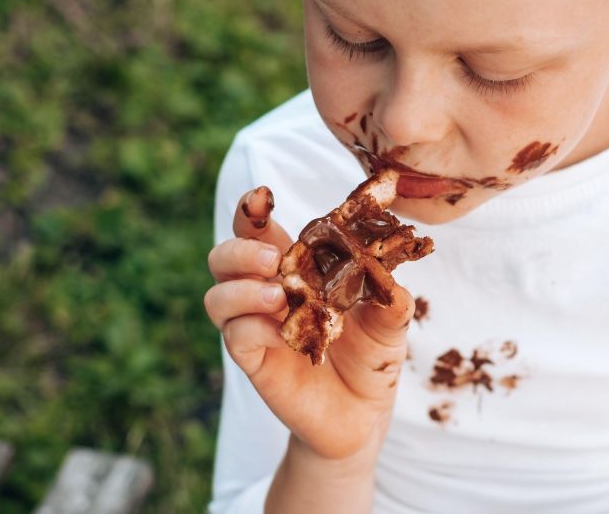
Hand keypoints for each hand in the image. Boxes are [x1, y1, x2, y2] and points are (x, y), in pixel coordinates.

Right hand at [203, 187, 414, 460]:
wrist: (364, 413)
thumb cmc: (372, 355)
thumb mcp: (391, 320)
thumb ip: (389, 293)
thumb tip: (388, 271)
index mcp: (295, 268)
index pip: (258, 230)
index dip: (250, 209)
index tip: (261, 196)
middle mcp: (266, 292)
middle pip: (224, 256)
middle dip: (240, 247)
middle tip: (273, 257)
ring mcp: (256, 327)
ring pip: (218, 296)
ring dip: (242, 289)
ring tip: (278, 295)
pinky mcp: (255, 361)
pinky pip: (236, 337)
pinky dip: (254, 329)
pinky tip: (283, 333)